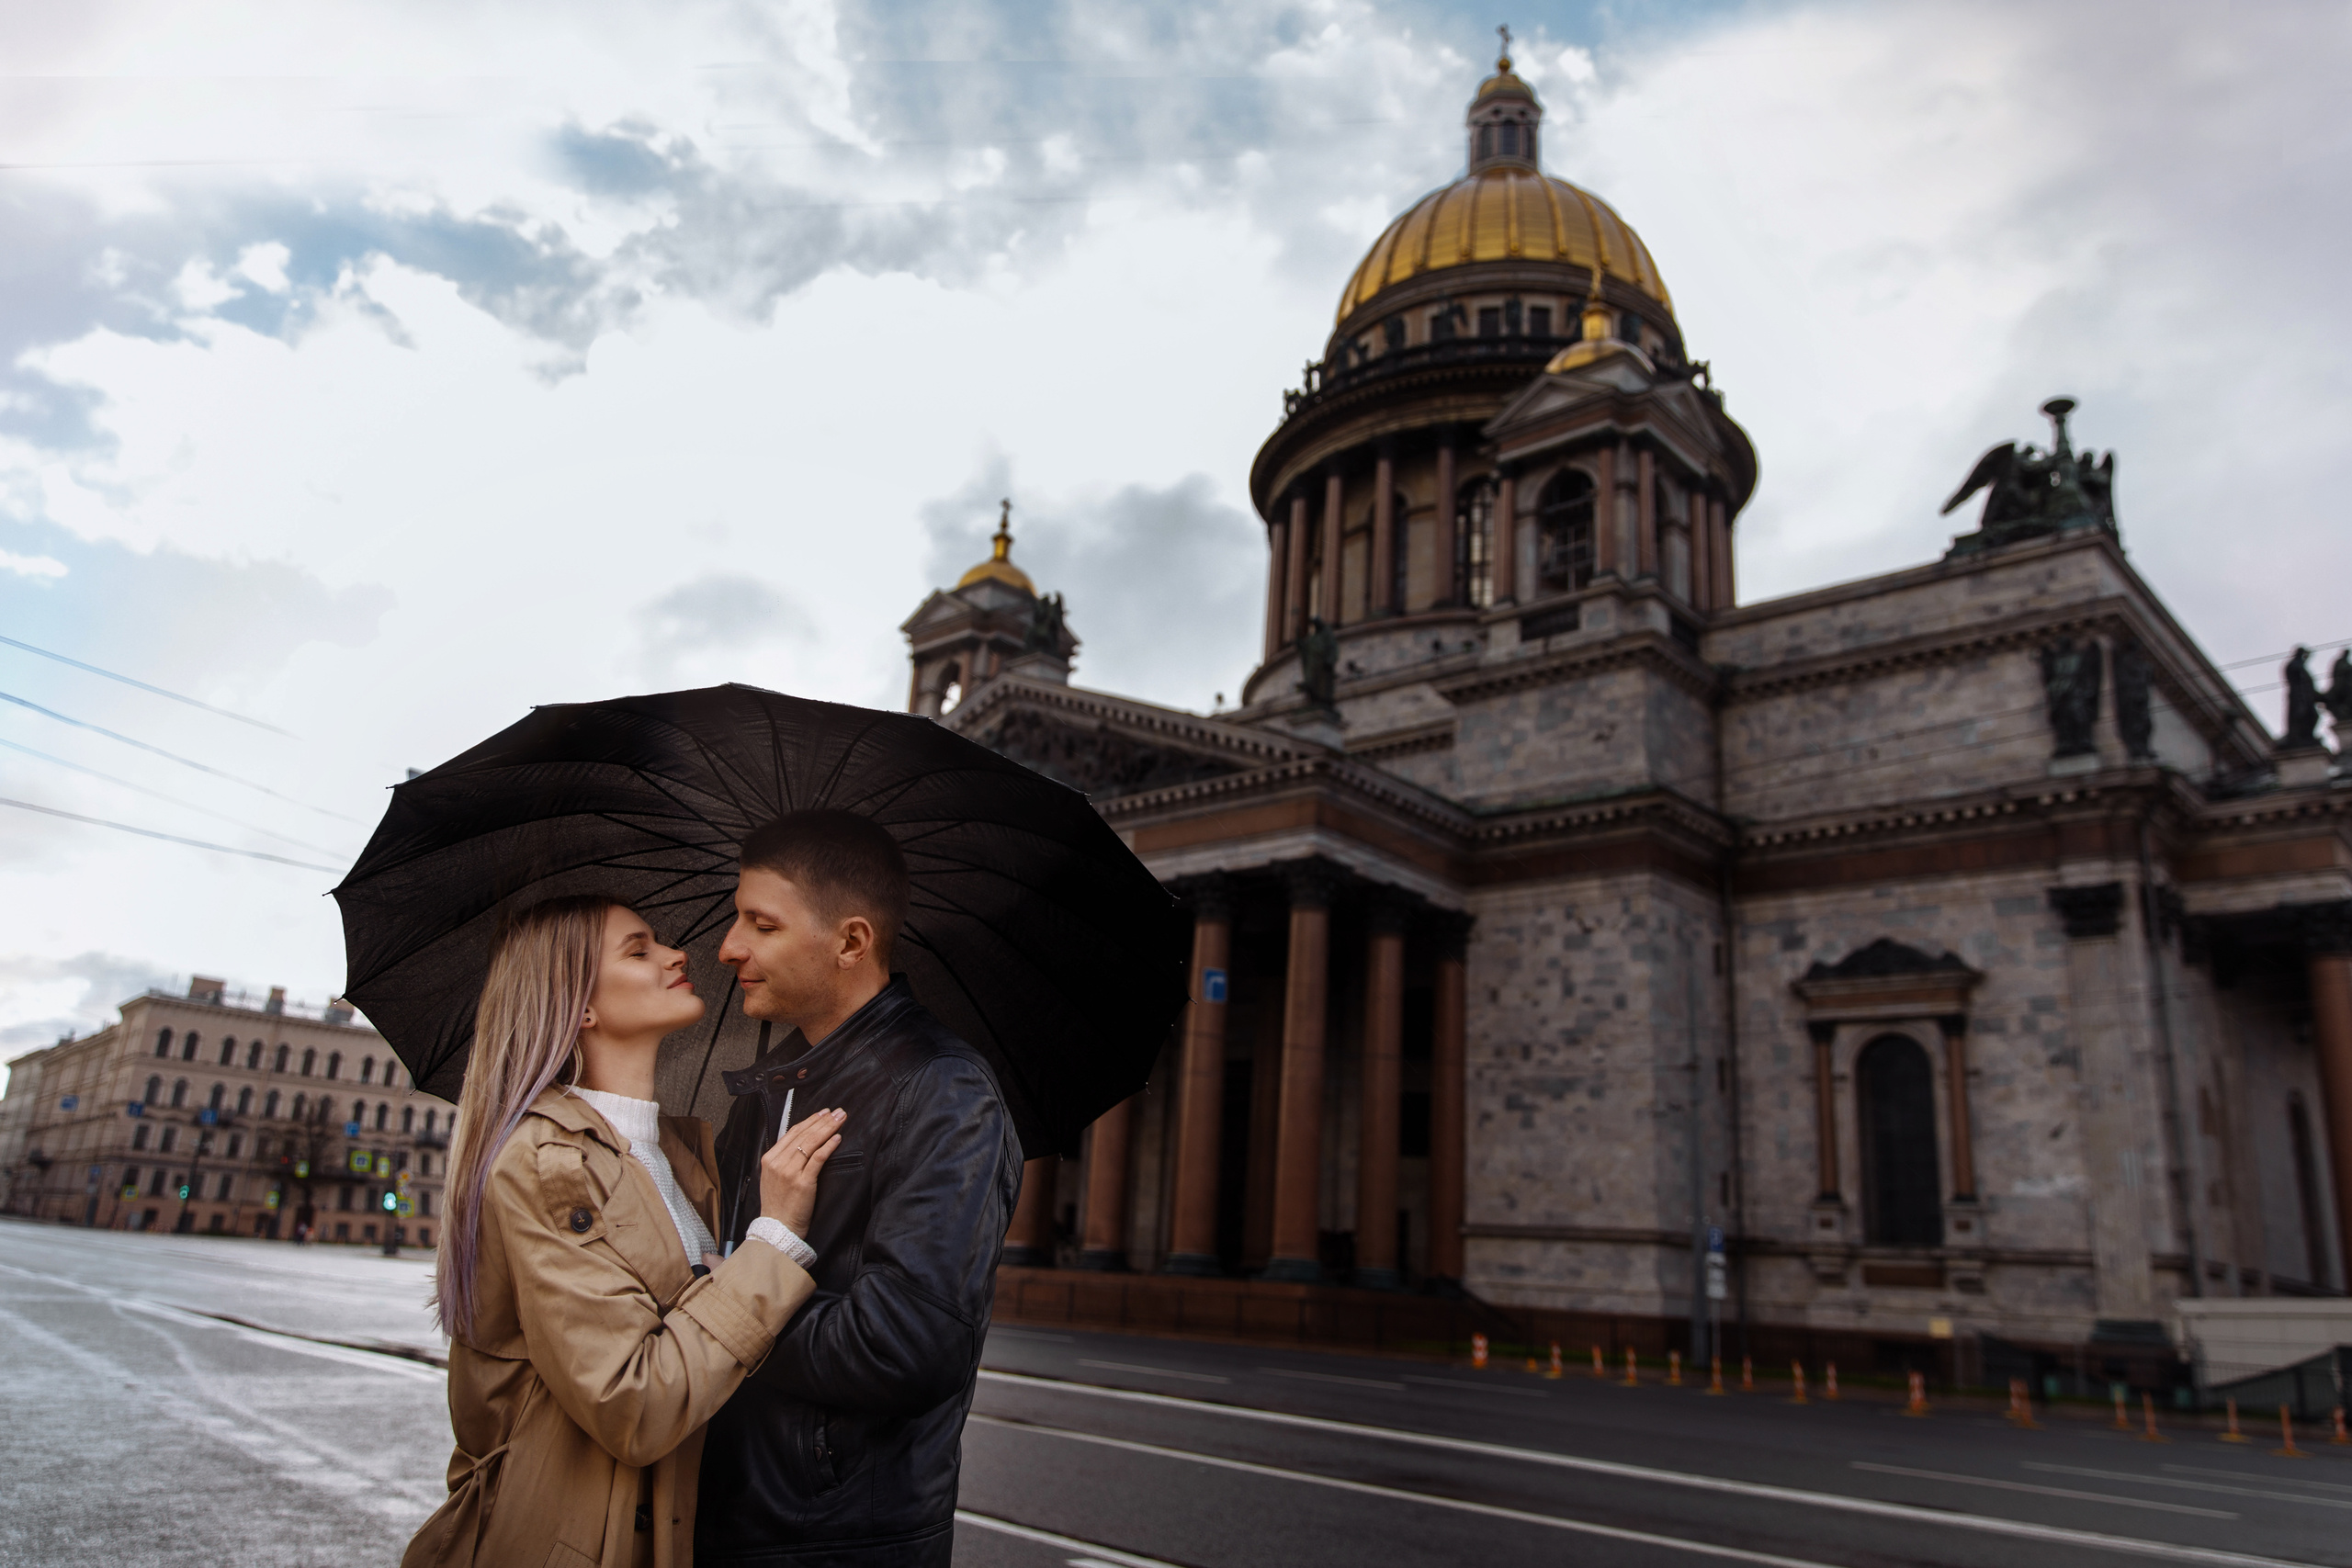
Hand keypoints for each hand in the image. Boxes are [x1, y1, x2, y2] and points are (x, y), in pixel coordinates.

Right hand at [760, 1107, 845, 1236]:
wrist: (778, 1228)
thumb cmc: (778, 1205)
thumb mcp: (773, 1178)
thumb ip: (783, 1160)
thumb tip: (802, 1143)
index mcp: (769, 1159)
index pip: (792, 1133)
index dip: (810, 1120)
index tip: (823, 1113)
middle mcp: (778, 1163)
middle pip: (803, 1134)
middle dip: (823, 1120)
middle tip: (838, 1111)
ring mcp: (789, 1172)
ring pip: (811, 1143)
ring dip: (828, 1128)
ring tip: (841, 1119)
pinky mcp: (802, 1182)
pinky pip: (818, 1159)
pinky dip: (828, 1146)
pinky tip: (838, 1138)